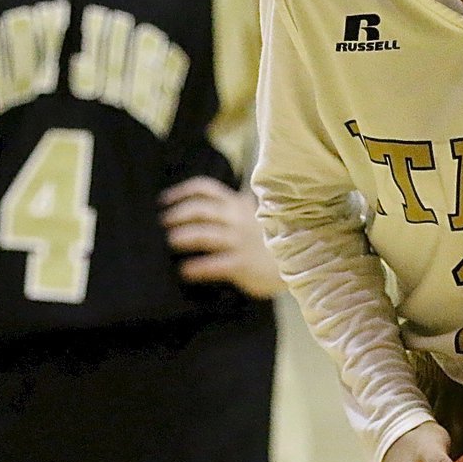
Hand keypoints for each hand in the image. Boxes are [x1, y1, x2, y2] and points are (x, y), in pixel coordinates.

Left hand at [158, 177, 281, 297]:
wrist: (301, 261)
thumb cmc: (272, 241)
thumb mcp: (257, 217)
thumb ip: (236, 210)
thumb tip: (205, 210)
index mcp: (239, 205)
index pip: (206, 189)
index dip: (182, 192)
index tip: (163, 200)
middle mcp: (237, 219)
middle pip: (199, 209)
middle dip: (177, 215)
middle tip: (161, 224)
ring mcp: (240, 241)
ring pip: (204, 234)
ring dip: (183, 237)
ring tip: (169, 242)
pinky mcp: (243, 263)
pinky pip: (215, 264)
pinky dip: (197, 267)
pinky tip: (185, 271)